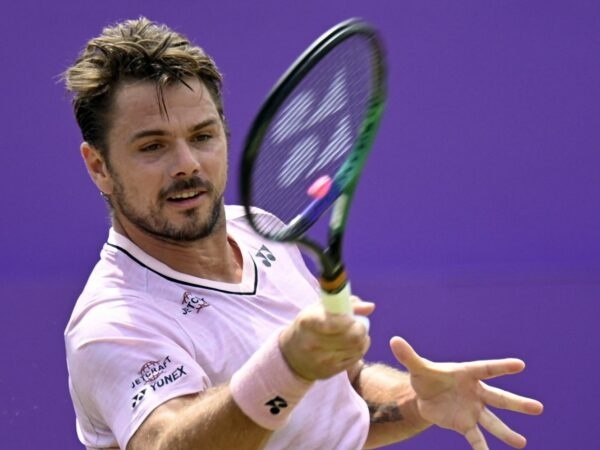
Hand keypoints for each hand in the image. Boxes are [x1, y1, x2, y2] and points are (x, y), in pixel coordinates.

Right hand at [279, 298, 373, 380]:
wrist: (293, 357)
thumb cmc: (309, 326)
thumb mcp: (318, 309)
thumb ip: (344, 303)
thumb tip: (370, 307)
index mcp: (307, 322)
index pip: (334, 322)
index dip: (349, 318)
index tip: (350, 315)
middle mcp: (313, 343)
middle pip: (353, 336)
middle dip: (361, 327)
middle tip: (357, 323)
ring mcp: (322, 360)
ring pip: (358, 347)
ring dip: (362, 337)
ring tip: (354, 332)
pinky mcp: (331, 371)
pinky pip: (356, 357)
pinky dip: (359, 348)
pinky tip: (351, 344)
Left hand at [391, 337, 543, 449]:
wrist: (424, 395)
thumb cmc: (426, 376)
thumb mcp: (417, 367)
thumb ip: (408, 355)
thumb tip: (393, 339)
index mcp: (467, 373)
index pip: (486, 369)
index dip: (501, 367)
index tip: (519, 364)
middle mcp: (476, 392)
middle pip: (499, 398)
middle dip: (517, 404)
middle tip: (538, 408)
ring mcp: (473, 410)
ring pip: (493, 422)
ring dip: (507, 433)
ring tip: (522, 444)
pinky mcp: (465, 424)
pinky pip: (476, 438)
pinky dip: (481, 449)